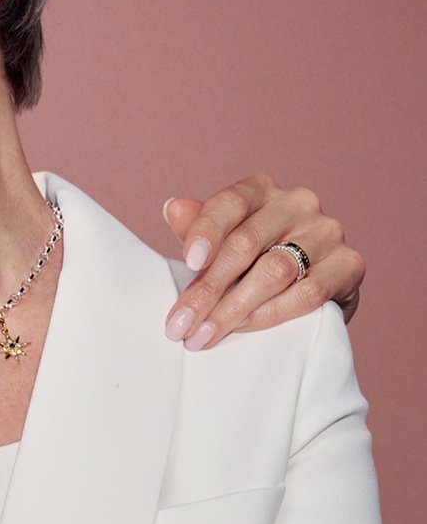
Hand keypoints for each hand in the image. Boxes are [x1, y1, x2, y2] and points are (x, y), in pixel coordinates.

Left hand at [163, 174, 364, 349]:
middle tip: (180, 323)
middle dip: (208, 288)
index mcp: (262, 189)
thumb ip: (196, 226)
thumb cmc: (253, 258)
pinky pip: (306, 294)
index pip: (230, 202)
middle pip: (246, 242)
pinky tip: (242, 329)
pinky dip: (269, 314)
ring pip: (274, 271)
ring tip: (203, 334)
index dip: (205, 232)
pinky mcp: (350, 265)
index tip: (187, 264)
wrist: (309, 285)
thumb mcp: (220, 240)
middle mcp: (299, 203)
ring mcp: (328, 232)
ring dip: (233, 308)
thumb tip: (174, 208)